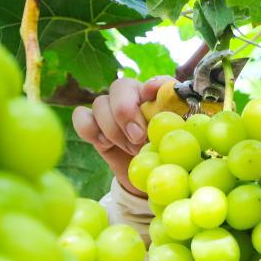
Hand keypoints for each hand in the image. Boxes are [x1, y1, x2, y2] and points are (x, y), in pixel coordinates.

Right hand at [71, 76, 172, 196]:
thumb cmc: (163, 155)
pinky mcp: (93, 125)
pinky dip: (90, 129)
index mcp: (158, 98)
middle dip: (126, 113)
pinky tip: (105, 144)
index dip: (153, 86)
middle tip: (137, 138)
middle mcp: (133, 96)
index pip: (156, 82)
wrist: (145, 177)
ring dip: (113, 129)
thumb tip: (179, 102)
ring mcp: (110, 109)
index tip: (152, 95)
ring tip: (130, 149)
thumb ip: (179, 122)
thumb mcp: (177, 143)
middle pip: (120, 87)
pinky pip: (81, 117)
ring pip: (99, 103)